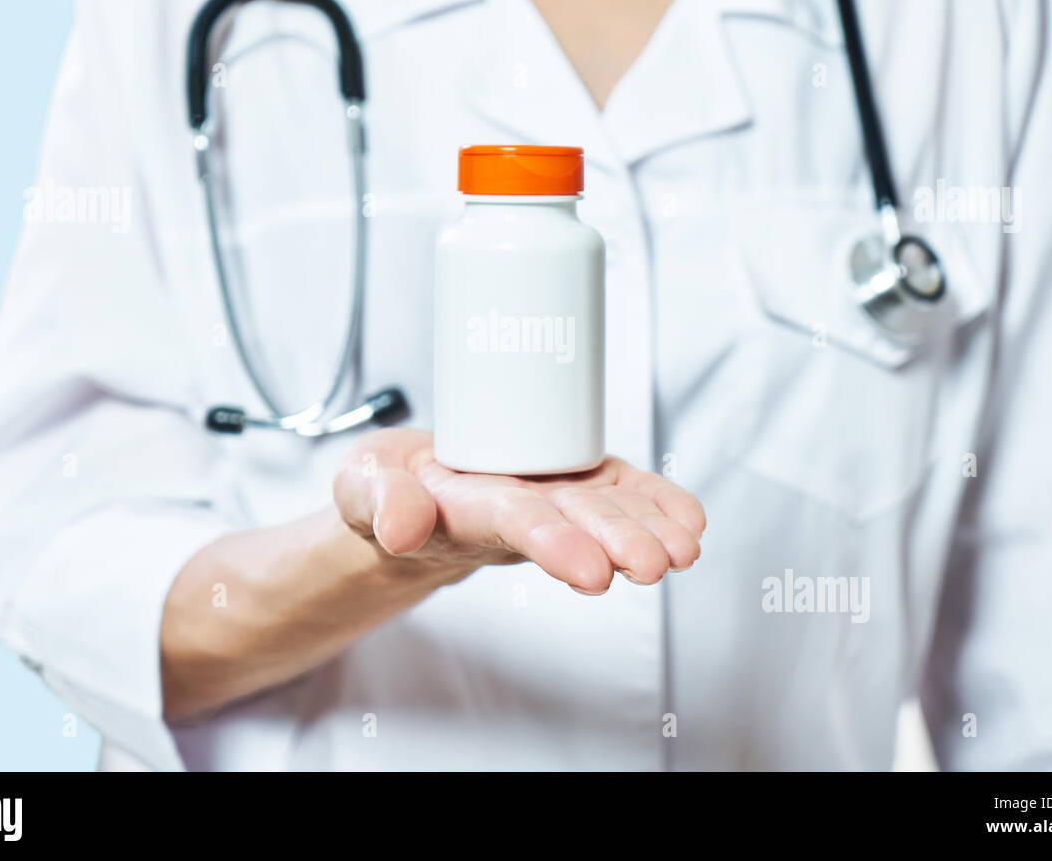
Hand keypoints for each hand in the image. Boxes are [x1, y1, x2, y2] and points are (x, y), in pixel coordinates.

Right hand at [333, 428, 704, 594]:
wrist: (411, 498)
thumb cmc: (388, 489)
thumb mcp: (361, 484)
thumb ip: (377, 500)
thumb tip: (399, 526)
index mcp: (465, 511)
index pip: (512, 523)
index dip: (553, 543)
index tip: (592, 571)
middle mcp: (518, 512)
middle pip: (572, 524)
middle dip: (614, 542)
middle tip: (652, 563)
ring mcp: (550, 498)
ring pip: (605, 512)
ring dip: (646, 531)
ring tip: (684, 549)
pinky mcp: (572, 481)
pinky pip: (621, 494)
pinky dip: (657, 505)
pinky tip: (689, 522)